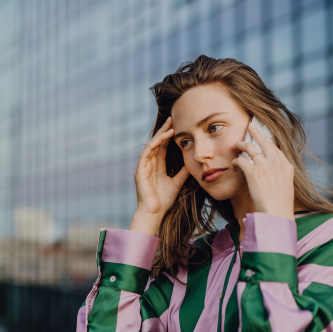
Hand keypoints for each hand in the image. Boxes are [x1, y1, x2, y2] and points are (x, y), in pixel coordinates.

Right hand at [130, 116, 189, 234]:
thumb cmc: (164, 200)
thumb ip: (183, 172)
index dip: (169, 136)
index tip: (177, 126)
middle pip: (156, 143)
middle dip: (163, 131)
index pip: (162, 147)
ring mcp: (144, 167)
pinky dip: (153, 144)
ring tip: (169, 126)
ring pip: (151, 146)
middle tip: (172, 119)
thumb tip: (192, 162)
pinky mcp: (140, 170)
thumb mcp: (177, 182)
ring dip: (160, 135)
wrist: (155, 212)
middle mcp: (149, 164)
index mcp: (157, 166)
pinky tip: (161, 138)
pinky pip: (146, 153)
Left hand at [232, 123, 294, 220]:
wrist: (277, 214)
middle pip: (265, 142)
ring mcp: (266, 166)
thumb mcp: (286, 187)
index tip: (262, 137)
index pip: (276, 148)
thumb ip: (279, 176)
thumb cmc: (280, 206)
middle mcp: (277, 163)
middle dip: (256, 132)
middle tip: (250, 126)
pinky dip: (236, 161)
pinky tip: (234, 165)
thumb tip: (271, 175)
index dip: (267, 141)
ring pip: (250, 147)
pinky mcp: (254, 173)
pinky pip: (241, 160)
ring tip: (235, 145)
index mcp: (287, 166)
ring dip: (240, 145)